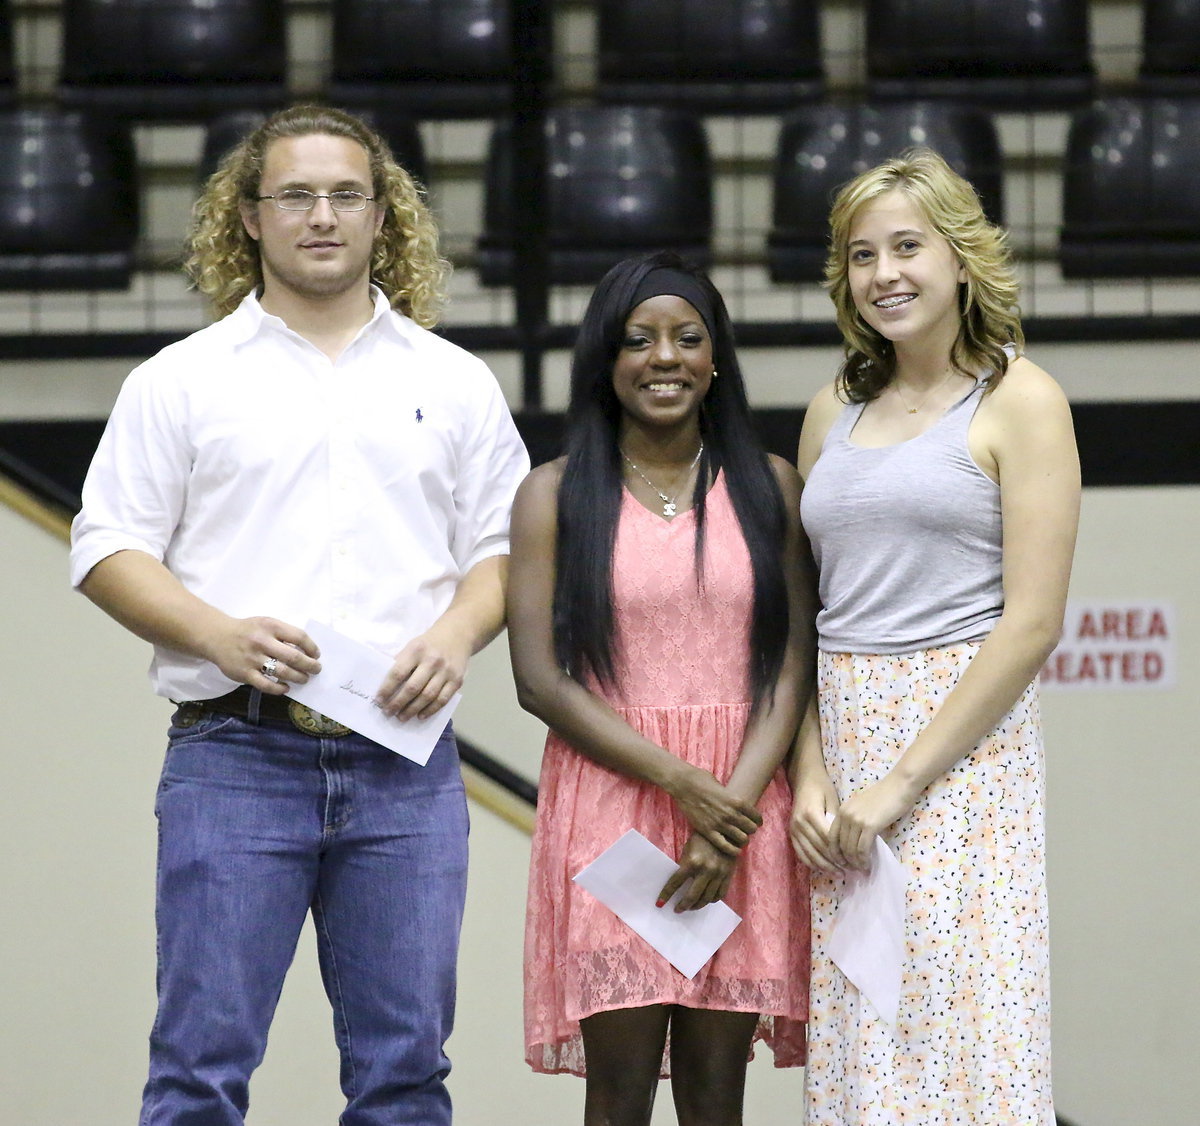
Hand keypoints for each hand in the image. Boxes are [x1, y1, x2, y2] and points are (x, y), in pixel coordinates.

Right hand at [206, 616, 320, 695]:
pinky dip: (279, 688)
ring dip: (298, 677)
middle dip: (309, 665)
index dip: (312, 647)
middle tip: (316, 670)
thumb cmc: (248, 631)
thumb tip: (307, 651)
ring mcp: (253, 658)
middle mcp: (262, 642)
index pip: (299, 637)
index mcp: (271, 626)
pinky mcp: (244, 673)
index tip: (316, 655)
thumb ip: (284, 634)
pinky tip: (286, 687)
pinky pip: (266, 685)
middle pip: (294, 657)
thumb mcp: (266, 624)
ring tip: (304, 679)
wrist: (217, 636)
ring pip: (282, 672)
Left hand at [376, 628, 469, 719]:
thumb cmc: (429, 643)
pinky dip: (430, 710)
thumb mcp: (412, 645)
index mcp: (416, 650)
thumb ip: (401, 662)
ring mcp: (446, 671)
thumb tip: (385, 685)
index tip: (379, 701)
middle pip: (412, 688)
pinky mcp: (457, 680)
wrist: (458, 635)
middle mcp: (432, 661)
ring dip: (412, 709)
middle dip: (398, 703)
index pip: (398, 673)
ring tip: (402, 717)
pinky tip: (420, 715)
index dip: (387, 689)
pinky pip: (442, 699)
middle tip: (388, 712)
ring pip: (428, 696)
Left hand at [656, 834, 736, 912]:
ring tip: (691, 907)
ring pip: (707, 898)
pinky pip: (720, 895)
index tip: (660, 903)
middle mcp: (706, 870)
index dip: (667, 894)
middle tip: (678, 909)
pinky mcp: (728, 876)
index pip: (675, 882)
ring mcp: (718, 874)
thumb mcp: (688, 848)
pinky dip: (711, 900)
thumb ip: (684, 865)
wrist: (726, 831)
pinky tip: (706, 899)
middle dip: (683, 905)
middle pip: (692, 896)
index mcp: (692, 862)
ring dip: (697, 905)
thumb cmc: (702, 838)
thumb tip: (678, 883)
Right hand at [668, 766, 762, 856]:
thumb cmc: (702, 780)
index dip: (757, 821)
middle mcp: (731, 813)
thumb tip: (735, 805)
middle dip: (750, 830)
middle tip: (745, 830)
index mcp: (737, 801)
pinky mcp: (708, 831)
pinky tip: (735, 851)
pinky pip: (725, 846)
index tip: (755, 823)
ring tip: (739, 838)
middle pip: (751, 829)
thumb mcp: (723, 786)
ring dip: (742, 840)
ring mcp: (719, 823)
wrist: (683, 784)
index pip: (756, 817)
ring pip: (742, 839)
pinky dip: (733, 851)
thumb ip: (731, 798)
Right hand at [789, 771, 841, 872]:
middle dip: (835, 862)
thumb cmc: (822, 787)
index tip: (854, 859)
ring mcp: (793, 829)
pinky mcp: (791, 832)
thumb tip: (846, 843)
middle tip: (850, 870)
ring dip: (824, 866)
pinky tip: (823, 869)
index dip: (841, 851)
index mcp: (811, 814)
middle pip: (819, 849)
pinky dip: (811, 863)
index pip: (828, 839)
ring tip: (839, 873)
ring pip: (809, 854)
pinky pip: (800, 853)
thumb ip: (837, 822)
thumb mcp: (834, 801)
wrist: (804, 778)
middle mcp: (800, 823)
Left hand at [829, 773, 917, 869]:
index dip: (834, 853)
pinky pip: (862, 849)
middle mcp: (845, 815)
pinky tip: (868, 865)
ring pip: (850, 849)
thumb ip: (855, 822)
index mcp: (842, 811)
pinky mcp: (869, 826)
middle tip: (853, 870)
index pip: (831, 836)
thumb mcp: (862, 808)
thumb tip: (853, 843)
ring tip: (862, 870)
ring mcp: (856, 820)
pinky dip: (864, 860)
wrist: (898, 786)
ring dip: (855, 863)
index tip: (841, 863)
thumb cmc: (884, 796)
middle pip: (840, 845)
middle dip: (845, 861)